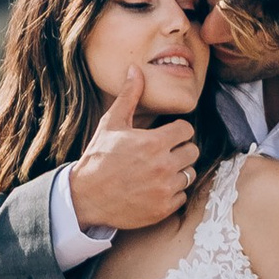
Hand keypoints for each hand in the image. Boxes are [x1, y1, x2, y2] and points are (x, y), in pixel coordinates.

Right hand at [67, 63, 199, 234]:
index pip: (187, 130)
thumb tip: (135, 69)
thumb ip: (129, 95)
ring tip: (160, 170)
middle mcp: (163, 166)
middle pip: (192, 152)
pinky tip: (157, 187)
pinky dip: (173, 192)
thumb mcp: (111, 123)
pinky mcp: (163, 209)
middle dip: (180, 149)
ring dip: (178, 171)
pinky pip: (182, 196)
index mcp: (153, 142)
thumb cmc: (99, 157)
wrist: (86, 197)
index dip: (177, 130)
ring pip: (189, 174)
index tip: (167, 134)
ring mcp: (164, 190)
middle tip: (164, 152)